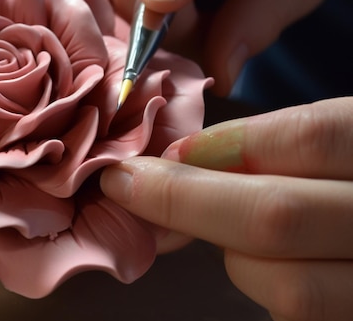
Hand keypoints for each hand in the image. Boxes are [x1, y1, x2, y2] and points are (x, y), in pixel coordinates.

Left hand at [100, 97, 352, 320]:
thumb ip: (292, 143)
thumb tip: (189, 158)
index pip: (311, 137)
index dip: (224, 143)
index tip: (164, 149)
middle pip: (278, 216)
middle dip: (186, 199)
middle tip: (129, 185)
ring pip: (286, 286)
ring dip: (230, 254)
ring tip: (217, 228)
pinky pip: (302, 317)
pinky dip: (263, 286)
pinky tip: (256, 261)